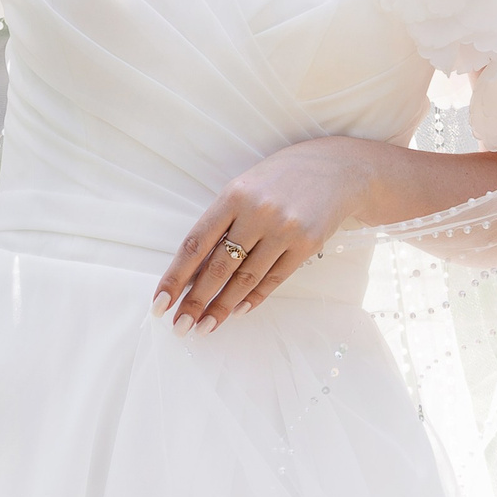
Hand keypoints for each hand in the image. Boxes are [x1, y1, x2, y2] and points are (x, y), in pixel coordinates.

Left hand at [153, 136, 378, 332]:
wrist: (337, 169)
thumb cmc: (280, 178)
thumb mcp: (245, 187)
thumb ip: (222, 223)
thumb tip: (194, 270)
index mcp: (234, 195)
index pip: (195, 244)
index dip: (175, 277)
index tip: (160, 302)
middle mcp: (258, 212)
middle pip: (218, 267)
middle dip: (195, 301)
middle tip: (180, 326)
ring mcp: (284, 230)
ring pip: (245, 279)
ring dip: (221, 307)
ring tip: (205, 327)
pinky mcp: (307, 245)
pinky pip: (273, 279)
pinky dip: (252, 298)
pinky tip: (236, 312)